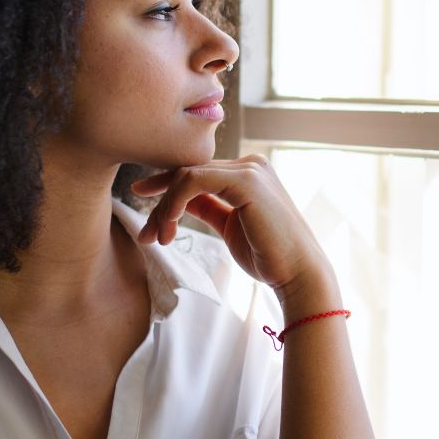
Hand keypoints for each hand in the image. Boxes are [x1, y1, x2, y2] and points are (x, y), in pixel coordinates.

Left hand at [130, 156, 338, 306]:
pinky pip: (194, 180)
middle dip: (160, 202)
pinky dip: (174, 201)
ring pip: (187, 174)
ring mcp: (250, 169)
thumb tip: (177, 201)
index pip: (197, 171)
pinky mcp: (247, 181)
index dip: (165, 184)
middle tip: (144, 233)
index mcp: (249, 173)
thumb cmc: (268, 256)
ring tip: (157, 237)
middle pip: (188, 171)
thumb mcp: (229, 226)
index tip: (141, 197)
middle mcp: (250, 164)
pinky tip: (170, 225)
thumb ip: (207, 207)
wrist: (298, 274)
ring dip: (165, 207)